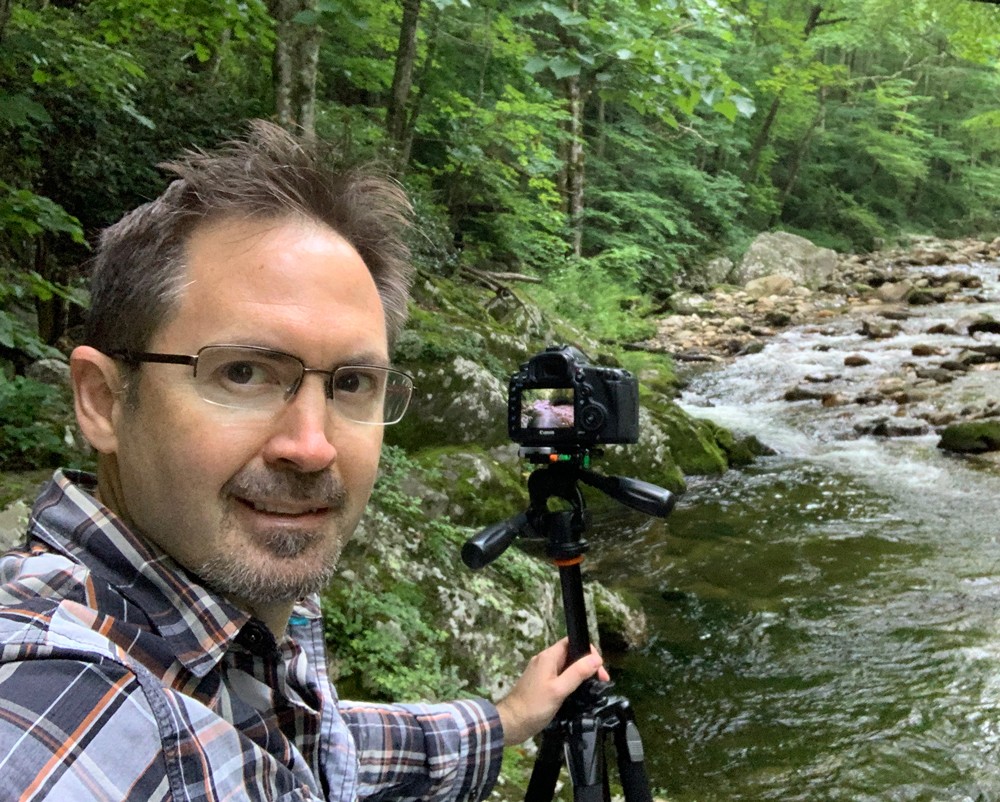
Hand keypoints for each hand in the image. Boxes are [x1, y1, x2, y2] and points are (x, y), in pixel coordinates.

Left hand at [495, 638, 610, 745]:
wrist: (512, 723)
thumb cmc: (533, 706)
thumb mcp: (559, 689)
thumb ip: (577, 673)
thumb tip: (596, 659)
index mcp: (548, 657)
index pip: (572, 642)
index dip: (588, 651)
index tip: (599, 668)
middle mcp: (545, 661)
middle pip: (571, 655)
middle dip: (587, 665)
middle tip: (600, 682)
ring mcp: (542, 673)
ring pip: (567, 667)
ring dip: (581, 675)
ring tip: (593, 688)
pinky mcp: (542, 684)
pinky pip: (561, 678)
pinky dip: (572, 683)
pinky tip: (578, 694)